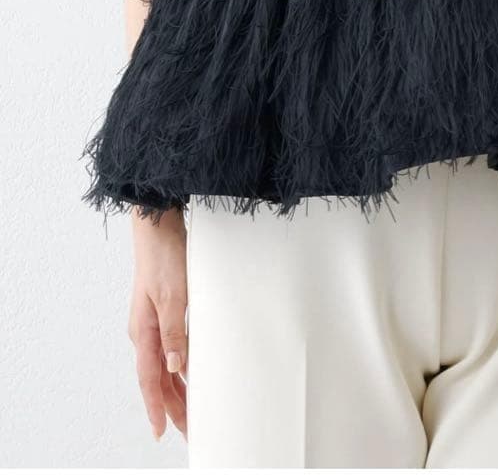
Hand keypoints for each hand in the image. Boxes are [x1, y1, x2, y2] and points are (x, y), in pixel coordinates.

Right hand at [128, 209, 188, 441]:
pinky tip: (190, 374)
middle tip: (189, 432)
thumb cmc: (163, 257)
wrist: (158, 227)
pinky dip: (180, 367)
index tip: (162, 432)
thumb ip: (174, 330)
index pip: (150, 379)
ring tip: (191, 413)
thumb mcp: (172, 294)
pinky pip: (170, 349)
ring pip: (164, 366)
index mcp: (144, 331)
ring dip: (177, 390)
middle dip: (172, 407)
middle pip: (158, 379)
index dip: (157, 407)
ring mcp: (153, 322)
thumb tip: (176, 365)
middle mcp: (146, 331)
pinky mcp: (164, 311)